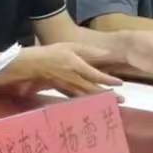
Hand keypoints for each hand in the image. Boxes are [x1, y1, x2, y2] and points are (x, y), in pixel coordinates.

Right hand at [3, 44, 119, 95]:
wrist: (31, 65)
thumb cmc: (51, 53)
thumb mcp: (70, 46)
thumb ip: (89, 51)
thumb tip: (106, 53)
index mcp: (75, 66)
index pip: (95, 75)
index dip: (108, 80)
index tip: (120, 83)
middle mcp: (72, 79)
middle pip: (93, 90)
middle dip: (108, 96)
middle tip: (122, 100)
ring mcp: (67, 88)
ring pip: (87, 97)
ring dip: (100, 101)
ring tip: (112, 105)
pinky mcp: (63, 93)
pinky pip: (78, 99)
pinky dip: (88, 103)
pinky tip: (95, 106)